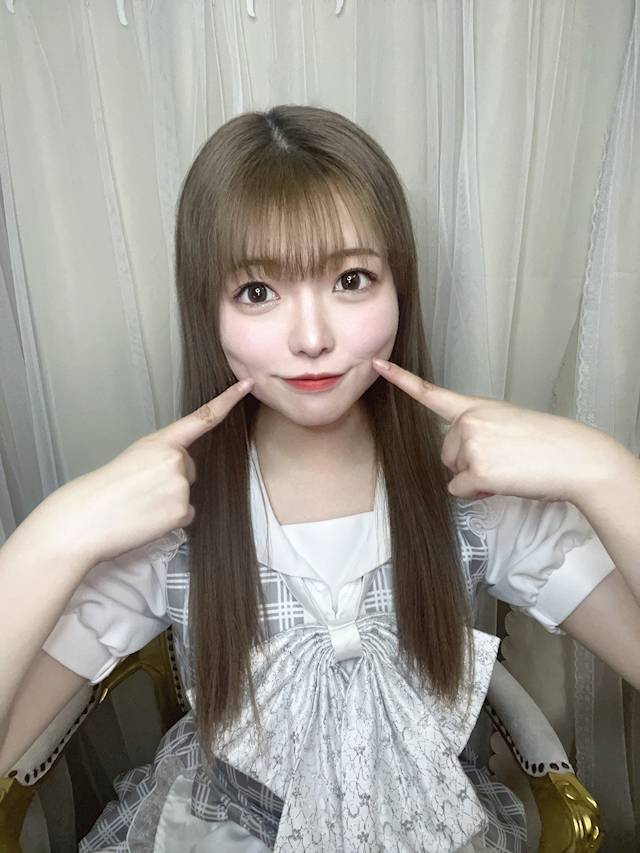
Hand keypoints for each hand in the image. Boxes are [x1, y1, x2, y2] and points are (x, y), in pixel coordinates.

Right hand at [38, 378, 254, 567]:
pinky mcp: (182, 510)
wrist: (84, 518)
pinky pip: (186, 514)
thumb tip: (179, 475)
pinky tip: (147, 519)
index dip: (227, 400)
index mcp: (160, 441)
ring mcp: (181, 484)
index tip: (247, 384)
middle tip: (140, 490)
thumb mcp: (133, 459)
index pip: (202, 417)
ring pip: (187, 493)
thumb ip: (161, 457)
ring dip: (169, 501)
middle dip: (171, 479)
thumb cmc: (103, 490)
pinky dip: (170, 520)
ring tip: (140, 505)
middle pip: (190, 468)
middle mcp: (175, 459)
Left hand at [371, 358, 618, 502]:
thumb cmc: (547, 444)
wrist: (576, 457)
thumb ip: (478, 432)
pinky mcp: (478, 471)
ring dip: (475, 479)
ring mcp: (471, 444)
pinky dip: (481, 493)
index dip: (401, 379)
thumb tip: (462, 464)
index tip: (377, 364)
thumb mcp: (507, 424)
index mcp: (476, 406)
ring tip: (508, 467)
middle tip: (504, 459)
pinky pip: (461, 492)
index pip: (431, 392)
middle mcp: (469, 421)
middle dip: (468, 464)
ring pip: (453, 473)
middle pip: (444, 453)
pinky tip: (506, 480)